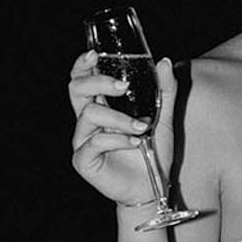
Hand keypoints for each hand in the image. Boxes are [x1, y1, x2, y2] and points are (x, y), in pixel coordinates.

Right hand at [69, 49, 174, 208]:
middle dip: (98, 82)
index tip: (95, 54)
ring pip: (89, 115)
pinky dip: (118, 139)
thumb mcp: (163, 117)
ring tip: (142, 127)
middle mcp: (87, 121)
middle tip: (122, 86)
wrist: (153, 187)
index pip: (82, 79)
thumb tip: (165, 61)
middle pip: (76, 90)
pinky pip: (94, 142)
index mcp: (101, 106)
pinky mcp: (83, 160)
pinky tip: (135, 143)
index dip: (82, 64)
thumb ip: (164, 91)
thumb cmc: (152, 151)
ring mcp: (82, 141)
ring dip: (119, 118)